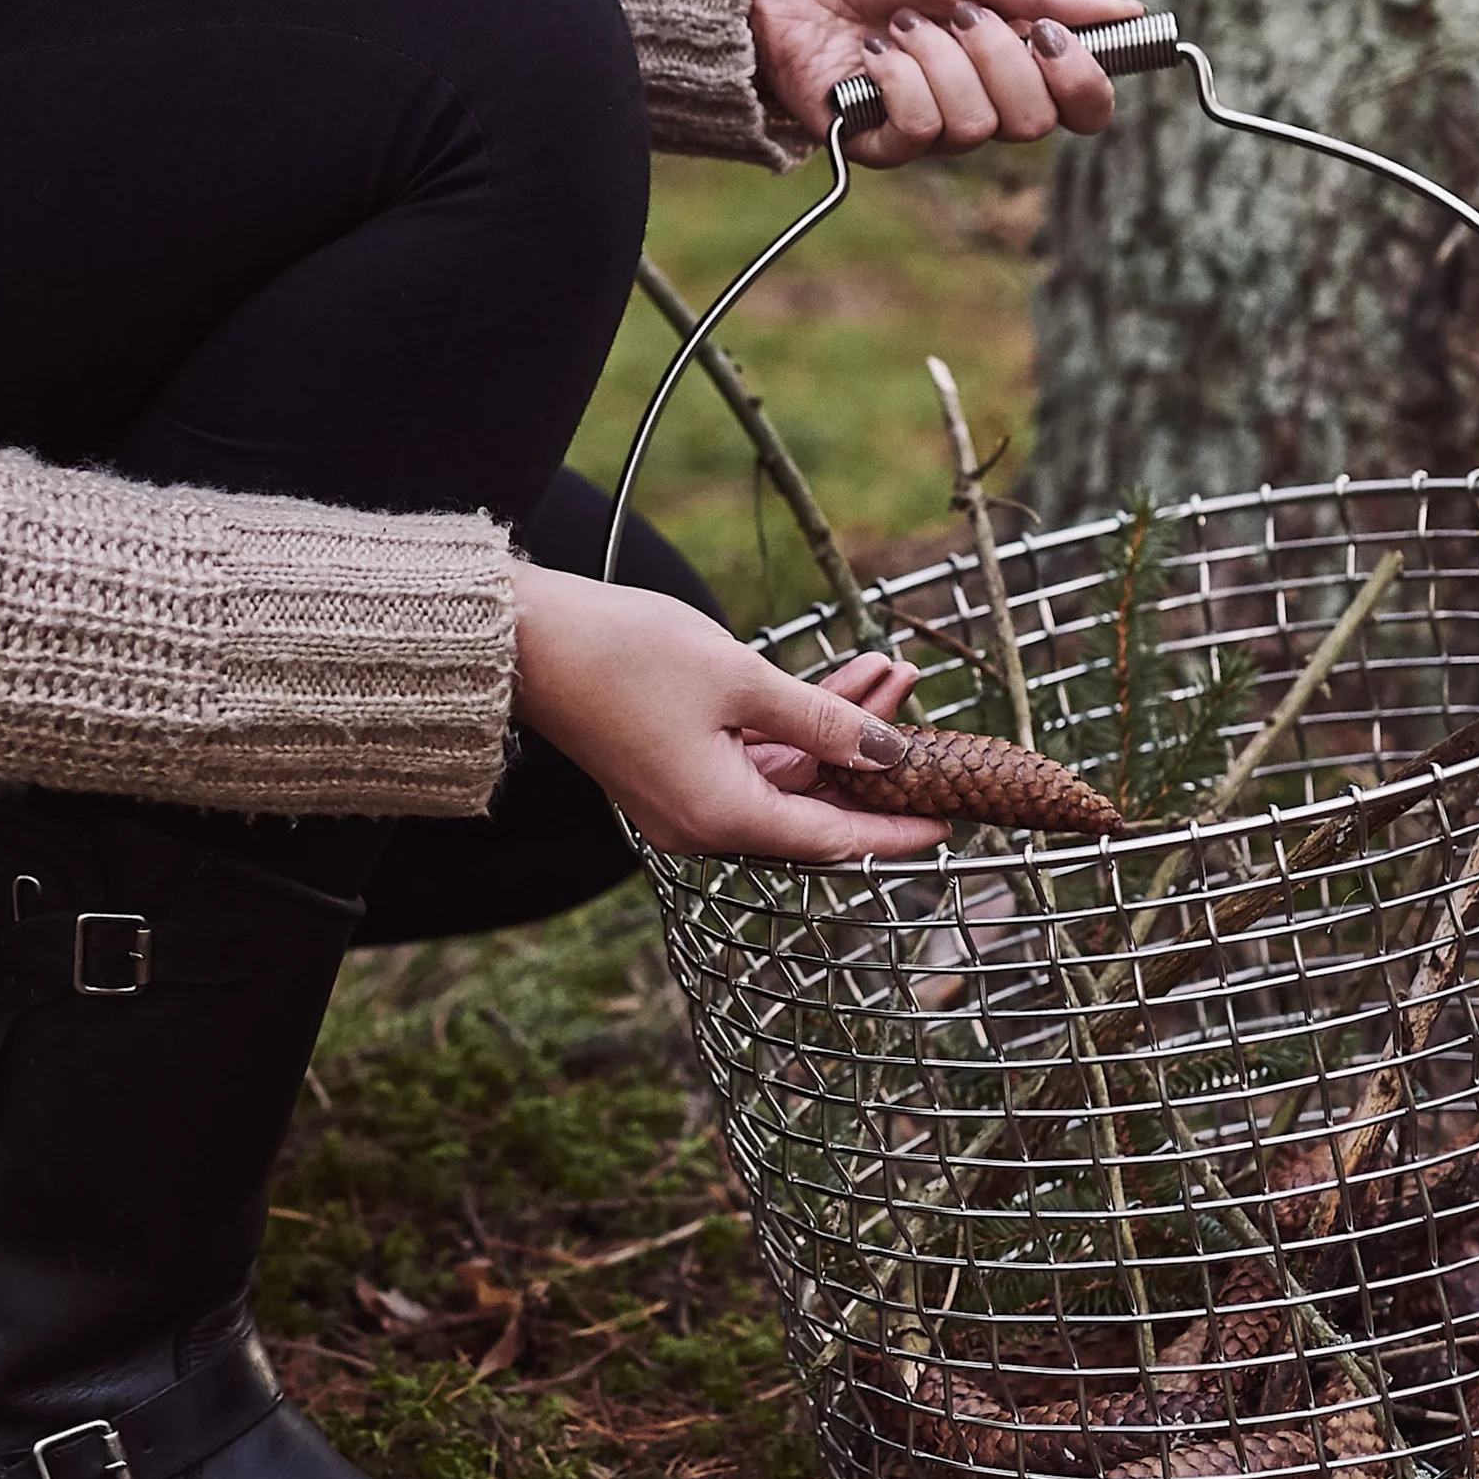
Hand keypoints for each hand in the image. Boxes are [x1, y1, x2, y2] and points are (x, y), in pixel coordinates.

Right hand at [510, 567, 947, 860]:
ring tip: (892, 674)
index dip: (897, 829)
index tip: (951, 819)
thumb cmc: (625, 656)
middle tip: (927, 714)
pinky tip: (842, 682)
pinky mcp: (676, 769)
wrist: (527, 640)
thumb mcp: (741, 681)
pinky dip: (798, 726)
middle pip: (816, 805)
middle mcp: (705, 824)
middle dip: (875, 757)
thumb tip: (890, 753)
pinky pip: (756, 758)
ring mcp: (689, 799)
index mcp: (722, 817)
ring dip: (840, 728)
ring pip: (790, 774)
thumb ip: (823, 720)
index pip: (834, 838)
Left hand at [751, 0, 1143, 168]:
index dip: (1082, 83)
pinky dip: (900, 83)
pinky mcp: (874, 142)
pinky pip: (919, 133)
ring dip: (941, 64)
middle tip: (958, 14)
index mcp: (1011, 53)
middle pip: (1032, 124)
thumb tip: (1128, 12)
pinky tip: (872, 53)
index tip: (1058, 38)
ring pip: (975, 129)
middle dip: (999, 59)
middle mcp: (977, 97)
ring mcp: (926, 124)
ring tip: (901, 25)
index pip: (1078, 106)